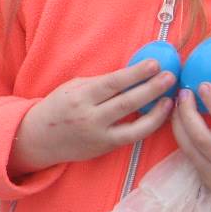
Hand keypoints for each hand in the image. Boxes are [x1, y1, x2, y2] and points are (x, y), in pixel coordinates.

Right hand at [8, 59, 176, 176]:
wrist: (40, 139)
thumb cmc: (58, 107)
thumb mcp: (72, 88)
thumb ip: (99, 83)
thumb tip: (131, 74)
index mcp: (80, 97)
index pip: (112, 83)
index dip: (135, 73)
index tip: (154, 63)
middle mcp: (89, 118)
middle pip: (126, 102)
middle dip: (151, 89)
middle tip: (170, 76)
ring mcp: (99, 136)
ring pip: (134, 126)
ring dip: (156, 112)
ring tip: (170, 99)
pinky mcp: (106, 148)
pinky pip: (132, 137)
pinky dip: (148, 126)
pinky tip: (159, 115)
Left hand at [171, 84, 210, 211]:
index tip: (203, 84)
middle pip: (201, 137)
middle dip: (187, 112)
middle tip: (183, 92)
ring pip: (189, 148)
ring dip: (178, 124)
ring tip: (176, 105)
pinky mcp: (207, 182)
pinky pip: (190, 157)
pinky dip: (184, 139)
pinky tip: (180, 124)